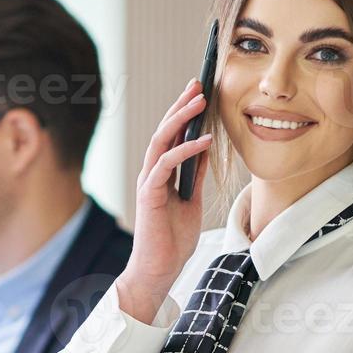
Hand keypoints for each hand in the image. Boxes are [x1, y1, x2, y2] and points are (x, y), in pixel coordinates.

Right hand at [116, 78, 212, 323]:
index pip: (171, 136)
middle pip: (164, 130)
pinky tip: (204, 139)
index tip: (200, 92)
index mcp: (161, 174)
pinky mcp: (149, 194)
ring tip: (200, 100)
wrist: (159, 270)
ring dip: (181, 118)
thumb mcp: (192, 201)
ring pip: (161, 141)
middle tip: (198, 83)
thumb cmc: (172, 240)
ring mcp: (148, 182)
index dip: (184, 113)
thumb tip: (204, 148)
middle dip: (181, 105)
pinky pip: (166, 165)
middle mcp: (151, 173)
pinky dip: (185, 150)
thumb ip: (194, 174)